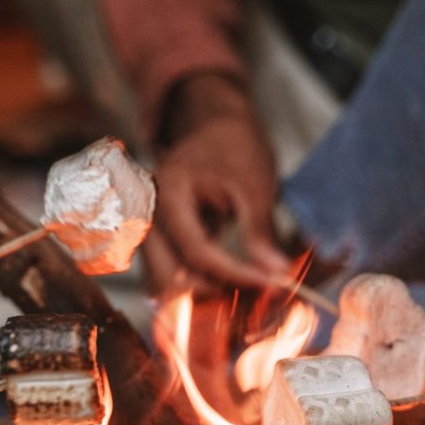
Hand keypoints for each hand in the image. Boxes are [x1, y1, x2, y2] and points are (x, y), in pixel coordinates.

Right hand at [151, 74, 289, 291]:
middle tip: (256, 295)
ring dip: (204, 295)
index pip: (195, 251)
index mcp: (167, 193)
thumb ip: (260, 229)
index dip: (233, 272)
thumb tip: (276, 273)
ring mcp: (149, 231)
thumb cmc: (233, 146)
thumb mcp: (254, 183)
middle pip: (168, 277)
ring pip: (165, 284)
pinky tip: (231, 285)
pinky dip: (199, 286)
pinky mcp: (159, 243)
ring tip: (246, 291)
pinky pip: (172, 276)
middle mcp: (148, 216)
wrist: (215, 128)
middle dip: (212, 293)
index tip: (269, 283)